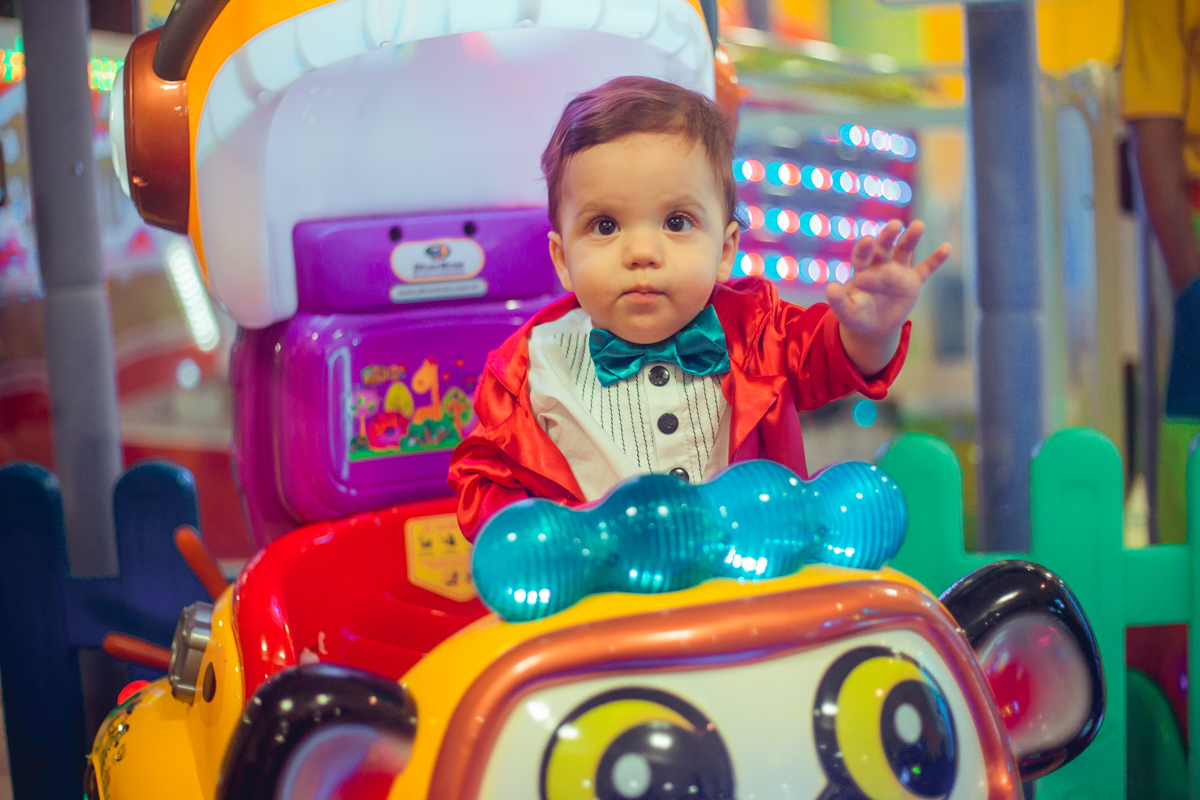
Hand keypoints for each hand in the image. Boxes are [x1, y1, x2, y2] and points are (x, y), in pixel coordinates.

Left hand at [828, 219, 949, 375]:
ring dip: (911, 238)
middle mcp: (880, 266)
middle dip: (889, 235)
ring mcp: (898, 272)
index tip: (869, 240)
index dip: (865, 247)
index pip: (862, 255)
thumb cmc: (857, 316)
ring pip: (905, 251)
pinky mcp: (913, 282)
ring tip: (918, 225)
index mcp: (862, 270)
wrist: (874, 327)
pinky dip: (936, 259)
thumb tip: (831, 287)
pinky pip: (926, 269)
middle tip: (895, 224)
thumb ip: (838, 301)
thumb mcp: (846, 312)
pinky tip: (946, 247)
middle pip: (885, 246)